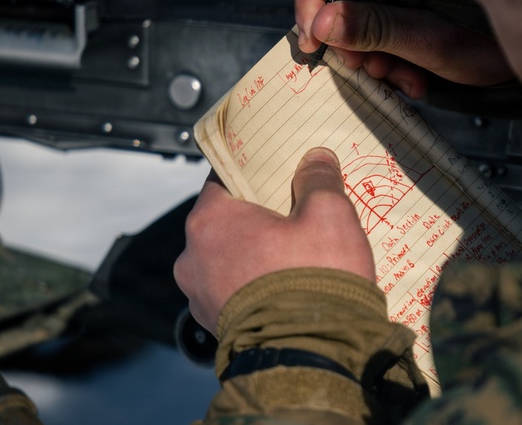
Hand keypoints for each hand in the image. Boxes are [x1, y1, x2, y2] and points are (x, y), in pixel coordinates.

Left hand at [174, 147, 374, 331]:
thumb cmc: (313, 280)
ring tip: (297, 257)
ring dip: (257, 255)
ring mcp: (200, 297)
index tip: (278, 171)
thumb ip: (318, 180)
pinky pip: (235, 292)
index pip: (224, 178)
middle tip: (297, 215)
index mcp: (210, 221)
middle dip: (260, 217)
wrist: (311, 360)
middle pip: (227, 220)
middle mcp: (192, 258)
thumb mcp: (328, 215)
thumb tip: (315, 160)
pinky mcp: (216, 327)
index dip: (254, 172)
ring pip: (229, 258)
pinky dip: (257, 285)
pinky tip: (289, 287)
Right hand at [295, 0, 512, 98]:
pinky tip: (410, 72)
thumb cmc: (500, 36)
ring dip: (372, 47)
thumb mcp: (434, 40)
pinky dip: (389, 44)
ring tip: (400, 78)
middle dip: (349, 32)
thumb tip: (323, 24)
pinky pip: (384, 9)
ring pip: (363, 1)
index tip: (313, 40)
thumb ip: (376, 29)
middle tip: (363, 70)